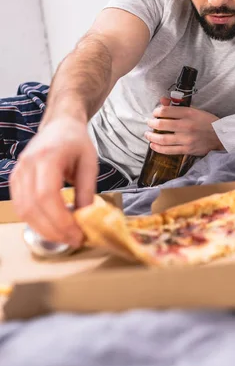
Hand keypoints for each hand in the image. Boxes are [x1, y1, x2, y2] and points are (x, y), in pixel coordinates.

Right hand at [10, 118, 97, 246]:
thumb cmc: (76, 141)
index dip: (60, 220)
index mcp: (48, 157)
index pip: (46, 195)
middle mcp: (28, 164)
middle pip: (33, 206)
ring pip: (24, 210)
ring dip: (44, 229)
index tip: (77, 234)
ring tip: (65, 237)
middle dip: (53, 229)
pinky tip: (52, 227)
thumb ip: (87, 191)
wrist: (60, 125)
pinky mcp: (15, 179)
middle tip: (74, 240)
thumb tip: (86, 219)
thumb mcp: (89, 164)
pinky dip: (35, 221)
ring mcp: (18, 172)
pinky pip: (21, 206)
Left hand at [145, 97, 223, 155]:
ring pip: (163, 138)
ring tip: (147, 134)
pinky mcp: (187, 149)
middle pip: (162, 124)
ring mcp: (186, 139)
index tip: (155, 113)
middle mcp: (186, 126)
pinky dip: (158, 148)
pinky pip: (169, 150)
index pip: (166, 110)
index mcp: (189, 113)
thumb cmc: (207, 121)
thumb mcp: (194, 110)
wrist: (221, 136)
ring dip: (152, 136)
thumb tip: (162, 100)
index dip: (157, 111)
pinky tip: (153, 145)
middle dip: (152, 123)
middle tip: (149, 123)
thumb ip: (177, 105)